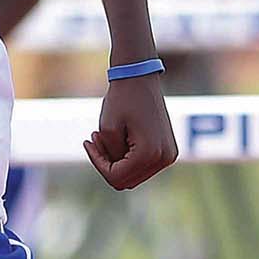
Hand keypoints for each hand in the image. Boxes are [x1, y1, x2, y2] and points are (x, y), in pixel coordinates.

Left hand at [83, 74, 176, 189]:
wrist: (140, 77)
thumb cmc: (121, 99)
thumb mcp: (107, 129)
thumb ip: (110, 156)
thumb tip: (115, 173)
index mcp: (149, 154)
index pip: (116, 178)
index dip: (98, 163)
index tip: (89, 141)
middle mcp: (164, 159)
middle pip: (126, 180)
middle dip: (107, 163)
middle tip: (95, 139)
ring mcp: (168, 156)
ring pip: (134, 174)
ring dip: (116, 160)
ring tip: (103, 135)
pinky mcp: (168, 150)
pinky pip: (143, 165)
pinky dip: (127, 156)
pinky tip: (117, 136)